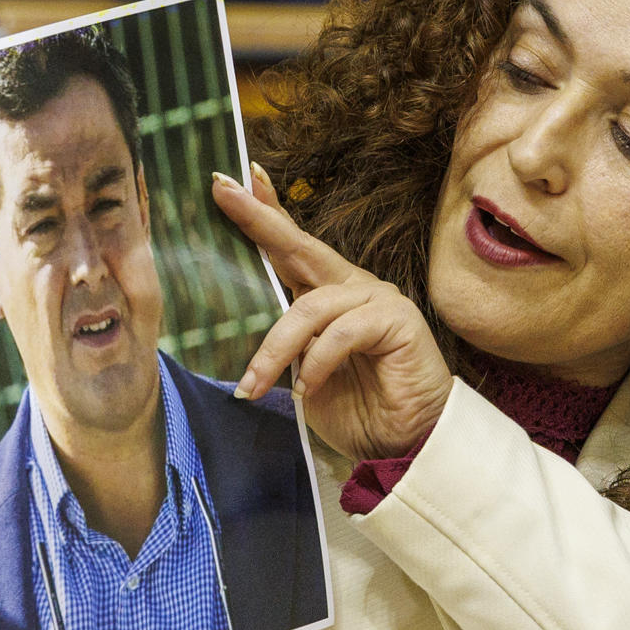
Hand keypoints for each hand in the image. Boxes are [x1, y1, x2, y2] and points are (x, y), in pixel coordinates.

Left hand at [212, 165, 451, 460]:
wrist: (404, 445)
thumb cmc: (356, 411)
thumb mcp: (302, 375)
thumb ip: (282, 346)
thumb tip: (237, 329)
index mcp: (327, 295)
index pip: (291, 247)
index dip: (264, 213)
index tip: (230, 184)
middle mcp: (351, 288)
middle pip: (300, 246)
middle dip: (259, 218)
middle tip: (225, 190)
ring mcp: (376, 299)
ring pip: (309, 307)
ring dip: (275, 349)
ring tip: (254, 385)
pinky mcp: (396, 320)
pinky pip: (340, 332)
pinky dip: (316, 363)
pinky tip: (308, 389)